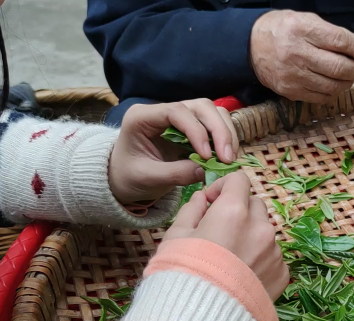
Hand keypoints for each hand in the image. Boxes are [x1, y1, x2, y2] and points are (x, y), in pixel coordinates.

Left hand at [109, 99, 237, 203]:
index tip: (206, 156)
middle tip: (227, 158)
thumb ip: (174, 174)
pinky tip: (225, 157)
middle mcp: (163, 111)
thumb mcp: (147, 178)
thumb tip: (204, 170)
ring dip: (226, 133)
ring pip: (213, 112)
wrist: (125, 179)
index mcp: (142, 117)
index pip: (176, 112)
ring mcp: (180, 118)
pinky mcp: (192, 128)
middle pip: (201, 107)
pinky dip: (225, 139)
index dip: (197, 131)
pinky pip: (215, 125)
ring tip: (228, 158)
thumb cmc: (129, 176)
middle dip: (219, 130)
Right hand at [164, 173, 288, 299]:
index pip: (239, 180)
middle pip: (255, 205)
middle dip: (239, 211)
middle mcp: (261, 227)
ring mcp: (274, 251)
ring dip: (251, 237)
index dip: (224, 187)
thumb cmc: (183, 275)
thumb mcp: (176, 237)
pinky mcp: (282, 274)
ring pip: (265, 232)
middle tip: (220, 232)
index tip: (211, 203)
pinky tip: (241, 278)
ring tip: (229, 261)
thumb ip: (191, 210)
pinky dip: (260, 261)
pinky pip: (273, 258)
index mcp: (234, 211)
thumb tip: (202, 198)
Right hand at [250, 10, 353, 102]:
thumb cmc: (283, 30)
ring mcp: (293, 75)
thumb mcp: (306, 20)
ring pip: (333, 86)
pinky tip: (336, 84)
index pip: (341, 41)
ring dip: (348, 82)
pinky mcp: (290, 91)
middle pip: (340, 67)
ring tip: (350, 75)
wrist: (251, 46)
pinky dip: (334, 92)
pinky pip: (322, 97)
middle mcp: (297, 53)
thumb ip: (332, 33)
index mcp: (302, 30)